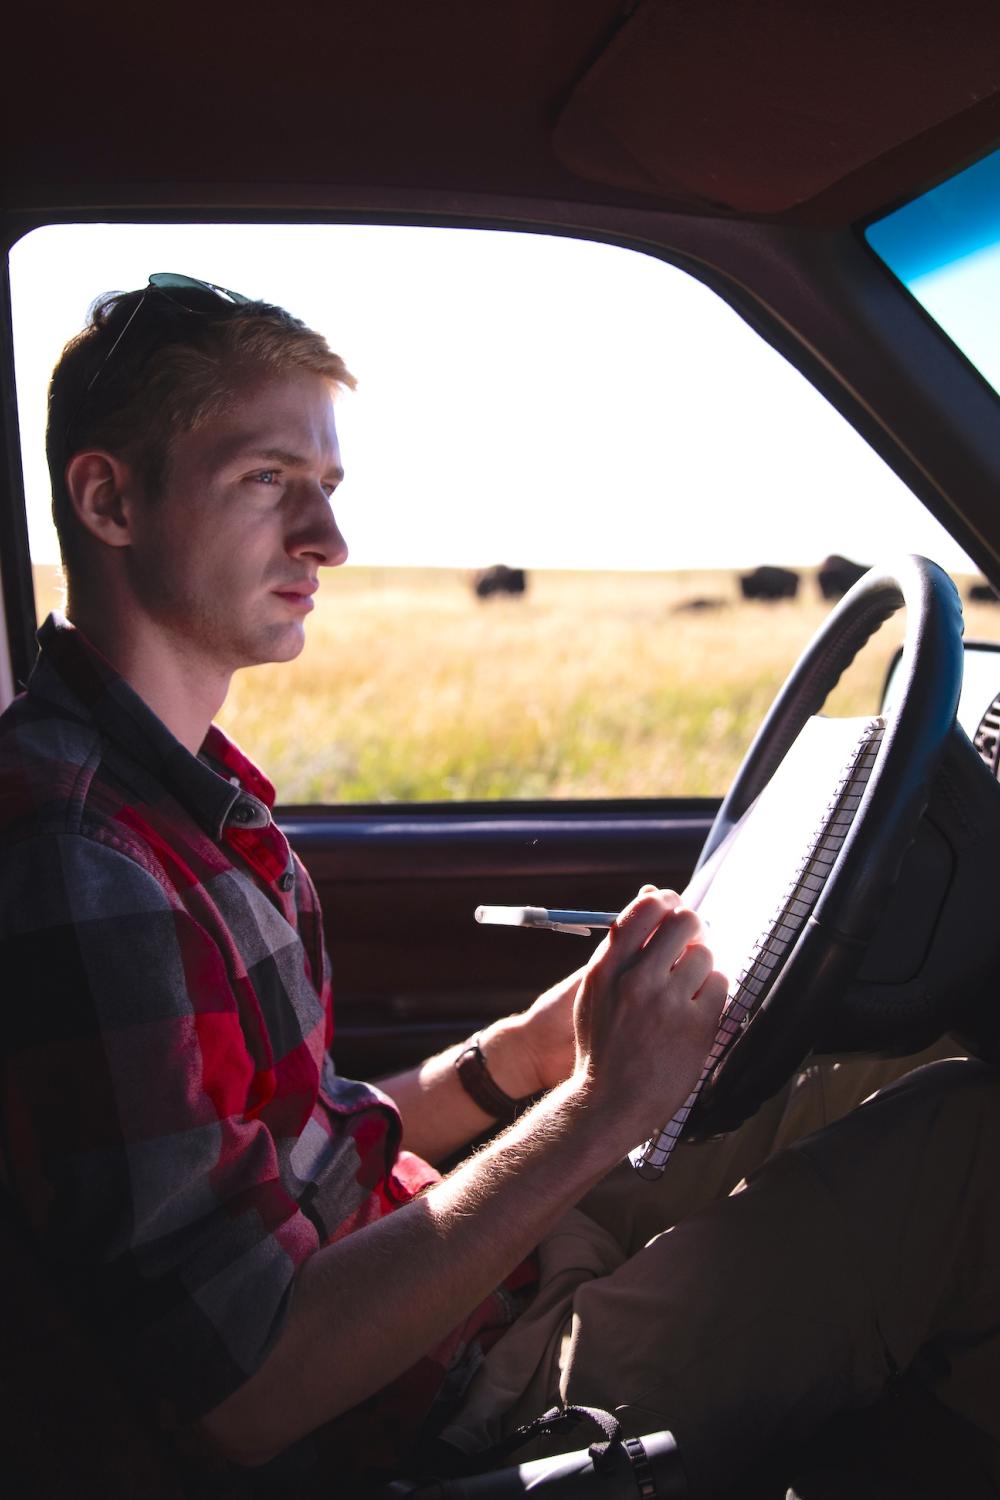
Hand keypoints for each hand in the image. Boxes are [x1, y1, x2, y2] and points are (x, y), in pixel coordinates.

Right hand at [571, 888, 727, 1152]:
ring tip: (688, 988)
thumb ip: (620, 949)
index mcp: (607, 969)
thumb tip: (651, 896)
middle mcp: (637, 981)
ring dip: (702, 966)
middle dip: (693, 929)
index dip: (667, 902)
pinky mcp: (695, 1026)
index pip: (645, 910)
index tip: (674, 908)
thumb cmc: (602, 1047)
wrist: (609, 1103)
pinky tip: (697, 1009)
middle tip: (692, 944)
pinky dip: (712, 992)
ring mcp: (667, 1003)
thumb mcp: (594, 992)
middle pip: (684, 923)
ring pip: (705, 954)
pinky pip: (719, 985)